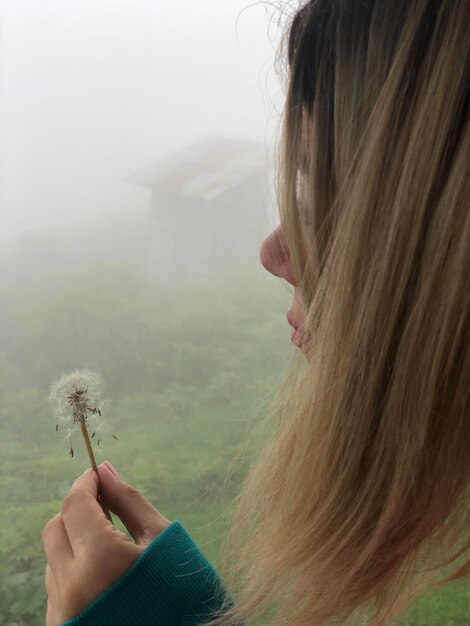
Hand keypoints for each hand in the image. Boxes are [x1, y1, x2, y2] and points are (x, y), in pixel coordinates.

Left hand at [43, 461, 171, 625]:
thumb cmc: (182, 589)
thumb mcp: (160, 538)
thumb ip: (129, 501)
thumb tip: (105, 470)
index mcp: (101, 559)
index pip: (75, 504)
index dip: (84, 483)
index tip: (96, 474)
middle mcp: (72, 586)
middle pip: (56, 526)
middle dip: (77, 509)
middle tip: (104, 505)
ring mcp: (62, 610)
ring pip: (54, 556)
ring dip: (75, 541)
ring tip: (110, 547)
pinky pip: (57, 585)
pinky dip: (75, 570)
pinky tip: (103, 576)